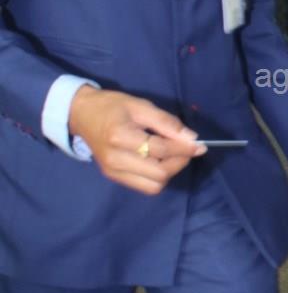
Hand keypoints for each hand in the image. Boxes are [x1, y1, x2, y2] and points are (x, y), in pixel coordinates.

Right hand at [69, 86, 206, 195]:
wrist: (82, 115)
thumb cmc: (112, 106)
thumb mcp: (140, 105)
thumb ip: (166, 122)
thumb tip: (191, 137)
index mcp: (120, 137)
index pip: (160, 150)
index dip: (184, 148)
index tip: (199, 145)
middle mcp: (115, 159)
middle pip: (159, 173)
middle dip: (179, 162)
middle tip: (187, 149)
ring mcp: (113, 172)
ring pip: (153, 185)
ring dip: (169, 172)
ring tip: (172, 155)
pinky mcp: (113, 177)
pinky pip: (144, 186)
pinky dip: (157, 177)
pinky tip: (159, 162)